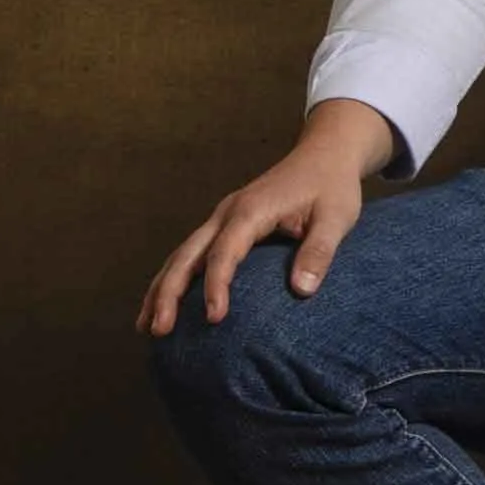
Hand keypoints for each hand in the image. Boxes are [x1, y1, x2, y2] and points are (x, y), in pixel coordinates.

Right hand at [140, 100, 402, 334]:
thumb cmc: (332, 187)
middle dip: (168, 293)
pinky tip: (165, 302)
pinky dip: (174, 278)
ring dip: (162, 289)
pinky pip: (191, 253)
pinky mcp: (224, 224)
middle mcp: (227, 213)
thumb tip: (302, 290)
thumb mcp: (337, 217)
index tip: (214, 318)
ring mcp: (221, 218)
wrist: (324, 154)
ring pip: (181, 255)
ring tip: (147, 326)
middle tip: (158, 330)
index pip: (224, 254)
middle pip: (186, 255)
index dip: (216, 286)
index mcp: (250, 211)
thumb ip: (319, 252)